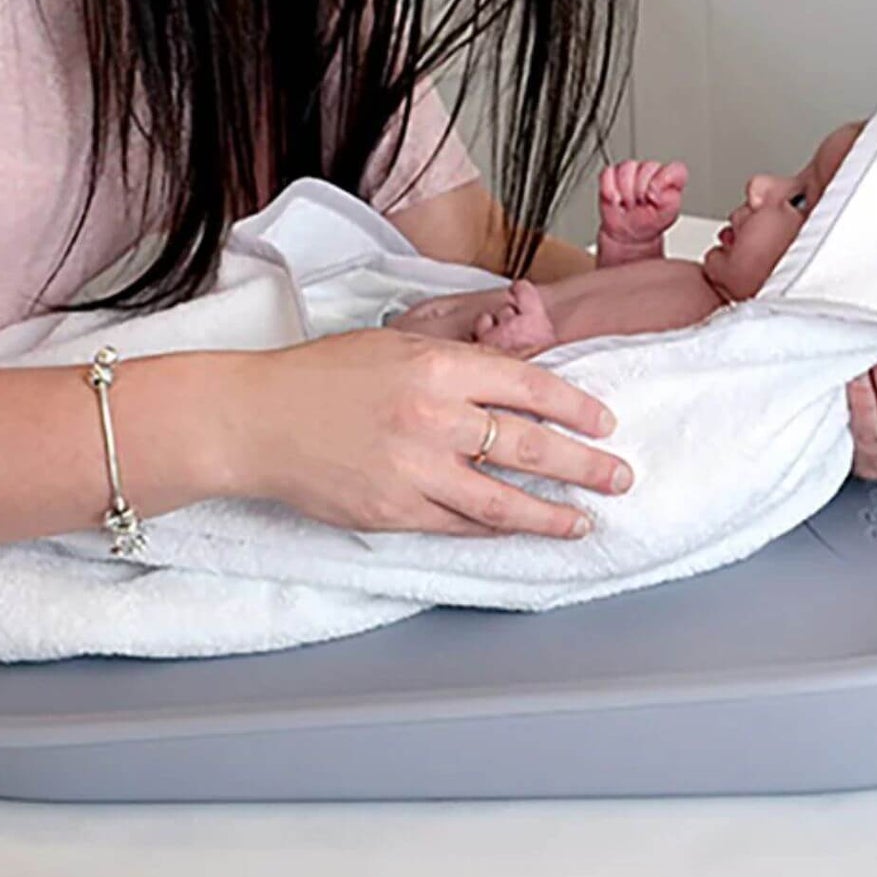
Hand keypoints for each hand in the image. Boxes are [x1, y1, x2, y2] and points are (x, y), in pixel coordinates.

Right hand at [230, 328, 632, 537]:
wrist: (255, 419)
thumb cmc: (321, 376)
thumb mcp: (396, 348)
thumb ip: (456, 365)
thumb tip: (517, 382)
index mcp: (437, 365)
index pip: (529, 386)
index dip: (576, 406)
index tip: (605, 421)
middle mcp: (432, 417)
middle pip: (530, 446)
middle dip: (585, 465)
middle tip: (620, 476)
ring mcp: (413, 470)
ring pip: (502, 500)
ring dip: (552, 514)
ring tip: (584, 520)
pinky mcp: (393, 511)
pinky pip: (459, 524)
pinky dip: (495, 527)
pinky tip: (519, 528)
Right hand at [597, 158, 687, 253]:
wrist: (628, 233)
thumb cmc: (650, 222)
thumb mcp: (667, 215)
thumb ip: (670, 200)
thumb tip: (658, 189)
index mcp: (670, 178)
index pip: (674, 169)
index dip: (663, 182)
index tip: (654, 198)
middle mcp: (651, 171)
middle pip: (646, 168)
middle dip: (641, 192)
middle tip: (641, 204)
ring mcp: (631, 170)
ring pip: (626, 168)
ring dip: (625, 192)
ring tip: (629, 203)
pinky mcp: (611, 174)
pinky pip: (607, 173)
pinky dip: (610, 190)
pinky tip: (616, 199)